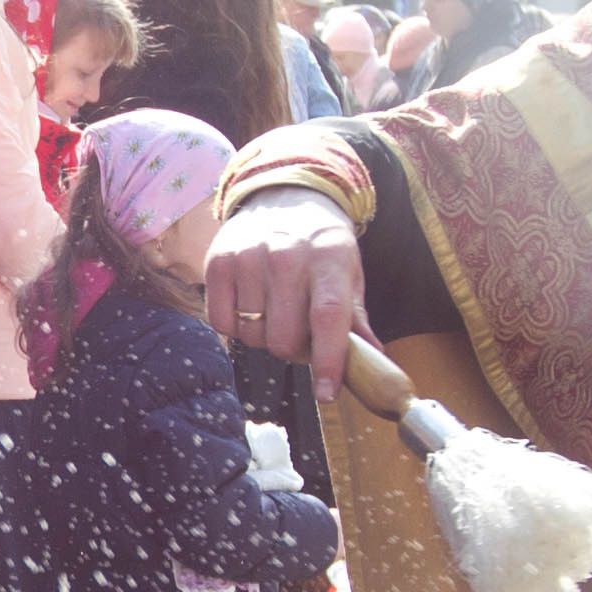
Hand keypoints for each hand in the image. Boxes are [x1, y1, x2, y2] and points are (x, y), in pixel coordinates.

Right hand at [201, 178, 367, 392]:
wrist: (282, 198)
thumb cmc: (321, 246)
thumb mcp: (349, 273)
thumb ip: (356, 319)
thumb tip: (372, 360)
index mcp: (329, 259)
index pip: (328, 317)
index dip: (327, 360)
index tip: (327, 393)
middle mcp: (287, 255)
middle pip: (285, 338)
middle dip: (293, 350)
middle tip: (299, 333)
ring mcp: (249, 257)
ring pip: (253, 335)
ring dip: (264, 336)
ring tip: (274, 311)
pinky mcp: (218, 262)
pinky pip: (223, 323)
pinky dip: (236, 326)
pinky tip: (249, 304)